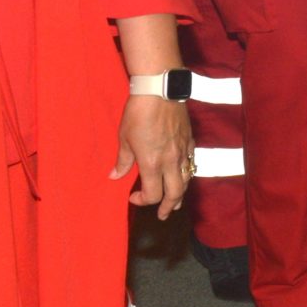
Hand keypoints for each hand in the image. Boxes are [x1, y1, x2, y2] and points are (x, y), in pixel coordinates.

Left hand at [115, 95, 193, 220]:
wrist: (159, 91)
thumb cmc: (138, 114)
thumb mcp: (124, 138)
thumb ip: (122, 161)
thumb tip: (114, 176)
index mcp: (152, 163)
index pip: (153, 194)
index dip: (143, 201)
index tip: (133, 196)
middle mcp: (170, 161)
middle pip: (175, 194)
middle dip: (168, 207)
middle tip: (162, 214)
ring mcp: (183, 151)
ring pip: (186, 180)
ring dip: (180, 194)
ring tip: (176, 201)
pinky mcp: (190, 140)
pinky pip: (191, 163)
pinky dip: (187, 173)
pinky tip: (182, 175)